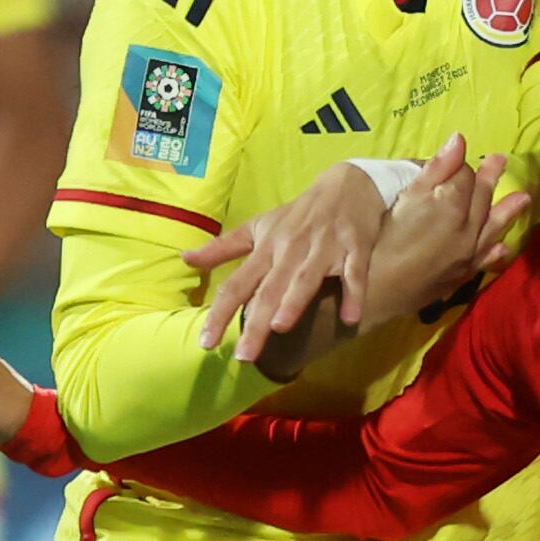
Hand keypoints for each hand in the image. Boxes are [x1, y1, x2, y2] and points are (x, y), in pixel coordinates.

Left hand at [185, 157, 391, 363]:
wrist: (345, 185)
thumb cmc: (297, 215)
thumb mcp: (258, 227)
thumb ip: (223, 248)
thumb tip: (185, 259)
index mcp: (266, 248)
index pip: (236, 284)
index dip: (219, 313)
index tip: (205, 343)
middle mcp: (290, 249)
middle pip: (268, 289)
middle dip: (255, 321)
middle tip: (244, 355)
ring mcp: (323, 248)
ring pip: (306, 278)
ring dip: (293, 301)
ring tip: (280, 327)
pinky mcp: (355, 247)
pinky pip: (354, 273)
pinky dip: (353, 293)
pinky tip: (350, 318)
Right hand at [350, 139, 530, 332]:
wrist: (376, 292)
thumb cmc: (383, 239)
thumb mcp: (405, 197)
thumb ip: (435, 169)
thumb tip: (459, 140)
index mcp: (453, 205)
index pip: (465, 175)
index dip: (459, 165)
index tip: (452, 162)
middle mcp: (468, 229)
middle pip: (482, 197)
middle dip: (489, 177)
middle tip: (500, 160)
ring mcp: (467, 254)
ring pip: (492, 228)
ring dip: (508, 212)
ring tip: (524, 198)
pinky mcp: (460, 275)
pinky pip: (483, 259)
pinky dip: (494, 251)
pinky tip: (502, 248)